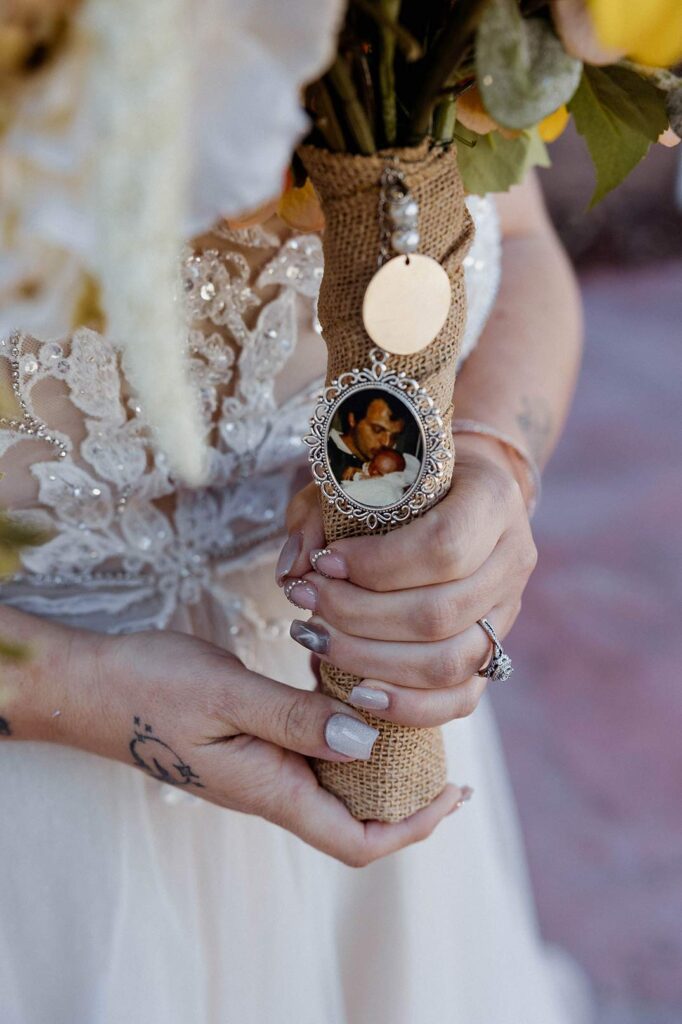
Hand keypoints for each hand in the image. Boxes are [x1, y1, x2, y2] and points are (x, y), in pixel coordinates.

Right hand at [42, 627, 469, 865]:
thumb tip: (368, 744)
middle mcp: (270, 787)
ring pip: (334, 782)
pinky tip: (348, 693)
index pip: (357, 840)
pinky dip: (339, 730)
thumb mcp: (228, 694)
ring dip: (376, 758)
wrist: (90, 686)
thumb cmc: (150, 687)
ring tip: (407, 714)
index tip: (452, 793)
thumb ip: (295, 721)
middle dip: (406, 792)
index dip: (413, 827)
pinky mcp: (248, 746)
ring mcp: (258, 769)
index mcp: (270, 789)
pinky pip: (308, 752)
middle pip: (355, 817)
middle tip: (440, 744)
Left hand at [278, 433, 536, 726]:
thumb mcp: (354, 477)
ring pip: (448, 662)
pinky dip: (406, 705)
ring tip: (316, 640)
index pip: (444, 546)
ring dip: (370, 659)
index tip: (324, 563)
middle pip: (440, 613)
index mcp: (493, 500)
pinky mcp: (493, 653)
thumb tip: (294, 572)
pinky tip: (358, 690)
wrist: (451, 493)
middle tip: (304, 601)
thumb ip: (319, 516)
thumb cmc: (396, 482)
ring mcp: (507, 612)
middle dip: (357, 615)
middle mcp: (513, 559)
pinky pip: (459, 699)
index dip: (377, 565)